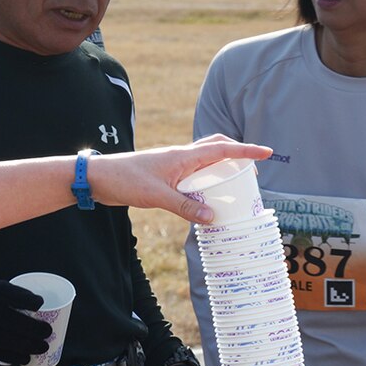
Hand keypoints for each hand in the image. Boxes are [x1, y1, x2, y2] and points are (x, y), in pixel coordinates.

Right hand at [0, 279, 49, 365]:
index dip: (25, 298)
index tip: (40, 304)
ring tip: (42, 347)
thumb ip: (8, 294)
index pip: (7, 293)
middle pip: (10, 320)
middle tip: (47, 332)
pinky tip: (25, 358)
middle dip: (32, 328)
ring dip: (27, 345)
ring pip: (5, 339)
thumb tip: (42, 307)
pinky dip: (11, 357)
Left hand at [85, 136, 270, 224]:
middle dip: (238, 156)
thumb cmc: (125, 180)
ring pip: (205, 162)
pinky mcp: (165, 176)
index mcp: (184, 156)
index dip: (247, 151)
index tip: (267, 153)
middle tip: (253, 171)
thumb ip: (185, 206)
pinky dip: (206, 182)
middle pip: (217, 148)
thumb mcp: (157, 196)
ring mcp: (173, 166)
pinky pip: (193, 175)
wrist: (98, 178)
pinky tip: (207, 198)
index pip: (223, 149)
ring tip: (236, 185)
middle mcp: (181, 157)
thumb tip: (213, 217)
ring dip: (222, 168)